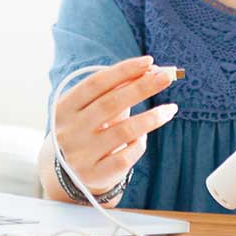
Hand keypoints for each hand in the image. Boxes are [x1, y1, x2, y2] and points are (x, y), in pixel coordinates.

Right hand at [50, 56, 177, 194]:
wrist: (68, 172)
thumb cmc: (87, 128)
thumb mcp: (92, 107)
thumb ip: (116, 89)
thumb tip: (151, 70)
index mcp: (64, 108)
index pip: (96, 83)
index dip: (123, 70)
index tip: (149, 61)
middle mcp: (69, 131)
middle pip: (111, 103)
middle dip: (142, 87)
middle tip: (167, 77)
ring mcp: (81, 155)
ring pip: (124, 131)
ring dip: (152, 117)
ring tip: (171, 108)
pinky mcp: (95, 174)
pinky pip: (126, 156)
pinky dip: (140, 142)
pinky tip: (146, 136)